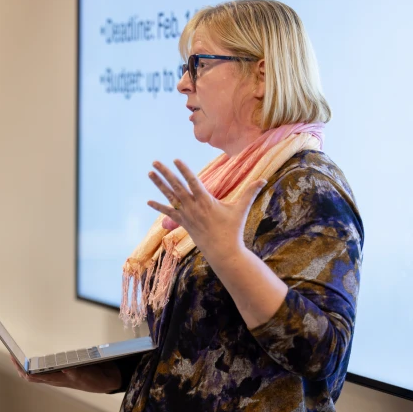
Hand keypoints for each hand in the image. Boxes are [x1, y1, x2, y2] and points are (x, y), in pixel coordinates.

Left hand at [10, 356, 120, 392]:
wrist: (106, 379)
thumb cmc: (95, 381)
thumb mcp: (87, 377)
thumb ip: (76, 373)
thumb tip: (63, 369)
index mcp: (58, 380)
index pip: (34, 377)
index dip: (23, 370)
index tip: (14, 359)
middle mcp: (56, 377)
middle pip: (32, 376)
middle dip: (20, 367)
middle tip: (11, 355)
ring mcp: (59, 373)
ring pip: (38, 372)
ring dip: (28, 366)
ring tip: (18, 357)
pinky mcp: (64, 368)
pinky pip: (48, 366)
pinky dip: (40, 362)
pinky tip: (36, 358)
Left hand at [148, 159, 266, 263]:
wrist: (223, 252)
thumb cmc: (233, 230)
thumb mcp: (241, 209)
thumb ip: (250, 192)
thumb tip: (264, 179)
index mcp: (206, 200)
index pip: (193, 181)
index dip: (184, 170)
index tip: (175, 159)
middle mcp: (193, 206)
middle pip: (176, 186)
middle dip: (165, 172)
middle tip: (155, 161)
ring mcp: (186, 215)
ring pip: (170, 196)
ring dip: (159, 184)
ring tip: (150, 173)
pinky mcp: (183, 223)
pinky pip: (168, 213)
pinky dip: (158, 207)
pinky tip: (148, 201)